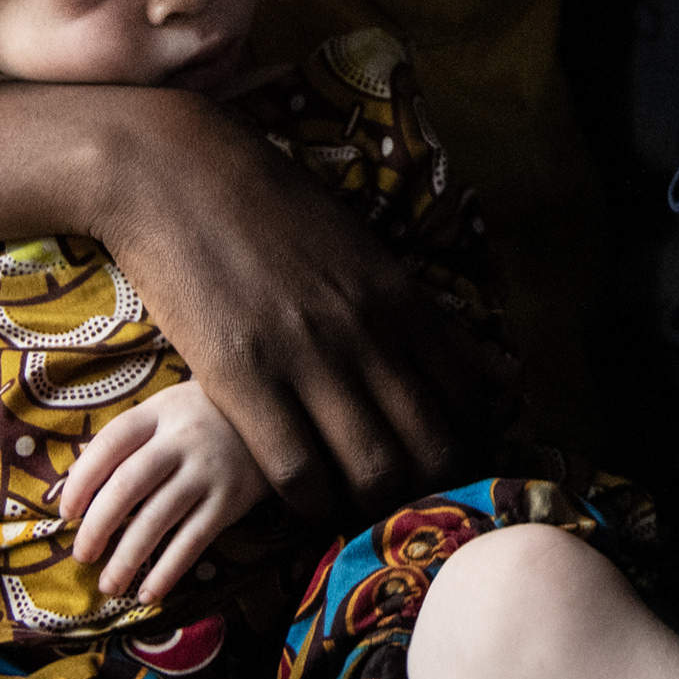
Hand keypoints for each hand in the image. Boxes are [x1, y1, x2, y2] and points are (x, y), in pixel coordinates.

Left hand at [61, 379, 267, 602]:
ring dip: (127, 558)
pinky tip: (149, 593)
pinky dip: (168, 570)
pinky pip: (193, 541)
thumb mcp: (168, 410)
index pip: (111, 443)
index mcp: (160, 411)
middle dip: (98, 526)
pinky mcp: (231, 500)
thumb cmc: (207, 417)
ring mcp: (209, 470)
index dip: (82, 479)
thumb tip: (73, 485)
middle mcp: (183, 439)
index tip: (66, 512)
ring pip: (157, 519)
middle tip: (82, 555)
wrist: (280, 419)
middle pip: (128, 485)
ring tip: (108, 584)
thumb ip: (129, 439)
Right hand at [96, 89, 512, 525]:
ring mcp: (308, 355)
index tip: (449, 471)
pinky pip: (296, 471)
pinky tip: (302, 497)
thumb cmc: (271, 210)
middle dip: (428, 488)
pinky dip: (308, 500)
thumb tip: (502, 376)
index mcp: (403, 297)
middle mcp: (369, 330)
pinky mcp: (242, 377)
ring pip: (373, 469)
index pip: (472, 400)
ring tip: (353, 507)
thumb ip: (427, 320)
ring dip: (368, 503)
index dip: (470, 450)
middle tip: (402, 503)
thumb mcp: (366, 255)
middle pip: (433, 447)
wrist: (175, 171)